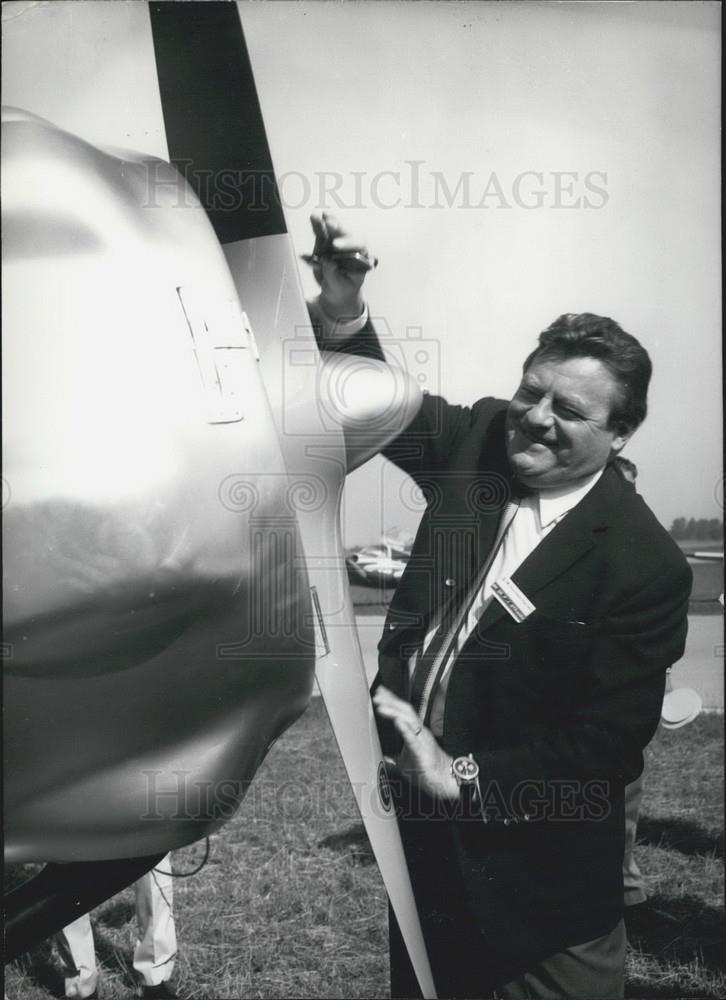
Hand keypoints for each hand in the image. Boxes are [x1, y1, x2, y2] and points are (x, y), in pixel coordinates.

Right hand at [308, 212, 368, 320]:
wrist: (336, 290)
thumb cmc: (343, 288)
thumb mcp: (340, 286)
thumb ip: (334, 275)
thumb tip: (328, 264)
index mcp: (360, 257)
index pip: (358, 246)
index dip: (347, 244)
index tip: (335, 246)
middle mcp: (350, 247)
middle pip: (345, 234)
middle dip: (337, 228)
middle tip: (328, 223)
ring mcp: (337, 242)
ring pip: (333, 230)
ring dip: (326, 221)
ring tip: (318, 215)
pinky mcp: (325, 242)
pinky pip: (321, 232)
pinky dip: (317, 225)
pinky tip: (314, 217)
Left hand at [372, 686, 458, 801]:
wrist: (446, 781)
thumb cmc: (428, 771)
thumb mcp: (406, 763)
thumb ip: (395, 759)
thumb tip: (384, 758)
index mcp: (415, 733)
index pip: (403, 713)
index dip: (392, 701)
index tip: (380, 693)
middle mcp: (420, 733)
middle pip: (405, 711)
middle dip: (391, 701)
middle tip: (378, 694)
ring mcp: (422, 740)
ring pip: (409, 720)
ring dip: (394, 711)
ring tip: (382, 705)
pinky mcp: (423, 752)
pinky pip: (413, 738)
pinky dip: (405, 729)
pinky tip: (398, 721)